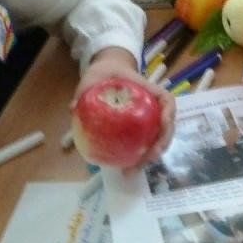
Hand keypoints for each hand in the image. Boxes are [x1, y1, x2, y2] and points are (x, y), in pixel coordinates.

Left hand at [75, 47, 175, 165]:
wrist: (107, 71)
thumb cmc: (105, 72)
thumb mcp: (94, 77)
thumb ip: (85, 90)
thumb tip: (73, 108)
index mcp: (147, 90)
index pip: (166, 100)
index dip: (168, 113)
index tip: (163, 124)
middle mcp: (153, 106)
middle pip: (167, 126)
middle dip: (161, 144)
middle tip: (148, 158)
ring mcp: (149, 118)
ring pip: (158, 139)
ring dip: (150, 156)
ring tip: (132, 171)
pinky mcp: (140, 128)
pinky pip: (145, 143)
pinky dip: (140, 157)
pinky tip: (126, 168)